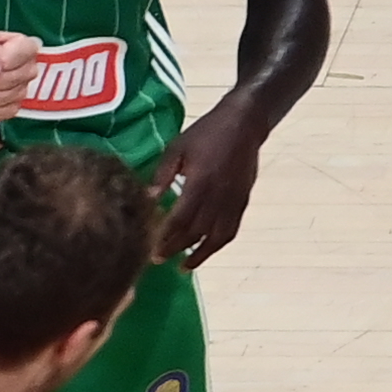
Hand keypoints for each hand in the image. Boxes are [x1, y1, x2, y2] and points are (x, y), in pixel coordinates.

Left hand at [152, 95, 264, 268]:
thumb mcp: (177, 148)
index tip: (149, 248)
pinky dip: (218, 244)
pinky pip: (231, 230)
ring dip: (199, 254)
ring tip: (183, 266)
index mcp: (200, 184)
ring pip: (216, 237)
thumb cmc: (205, 133)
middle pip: (196, 232)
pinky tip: (207, 252)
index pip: (180, 219)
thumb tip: (148, 199)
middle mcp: (218, 197)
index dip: (165, 237)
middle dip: (175, 248)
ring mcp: (233, 201)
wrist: (244, 124)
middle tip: (156, 259)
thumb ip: (162, 175)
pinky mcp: (243, 202)